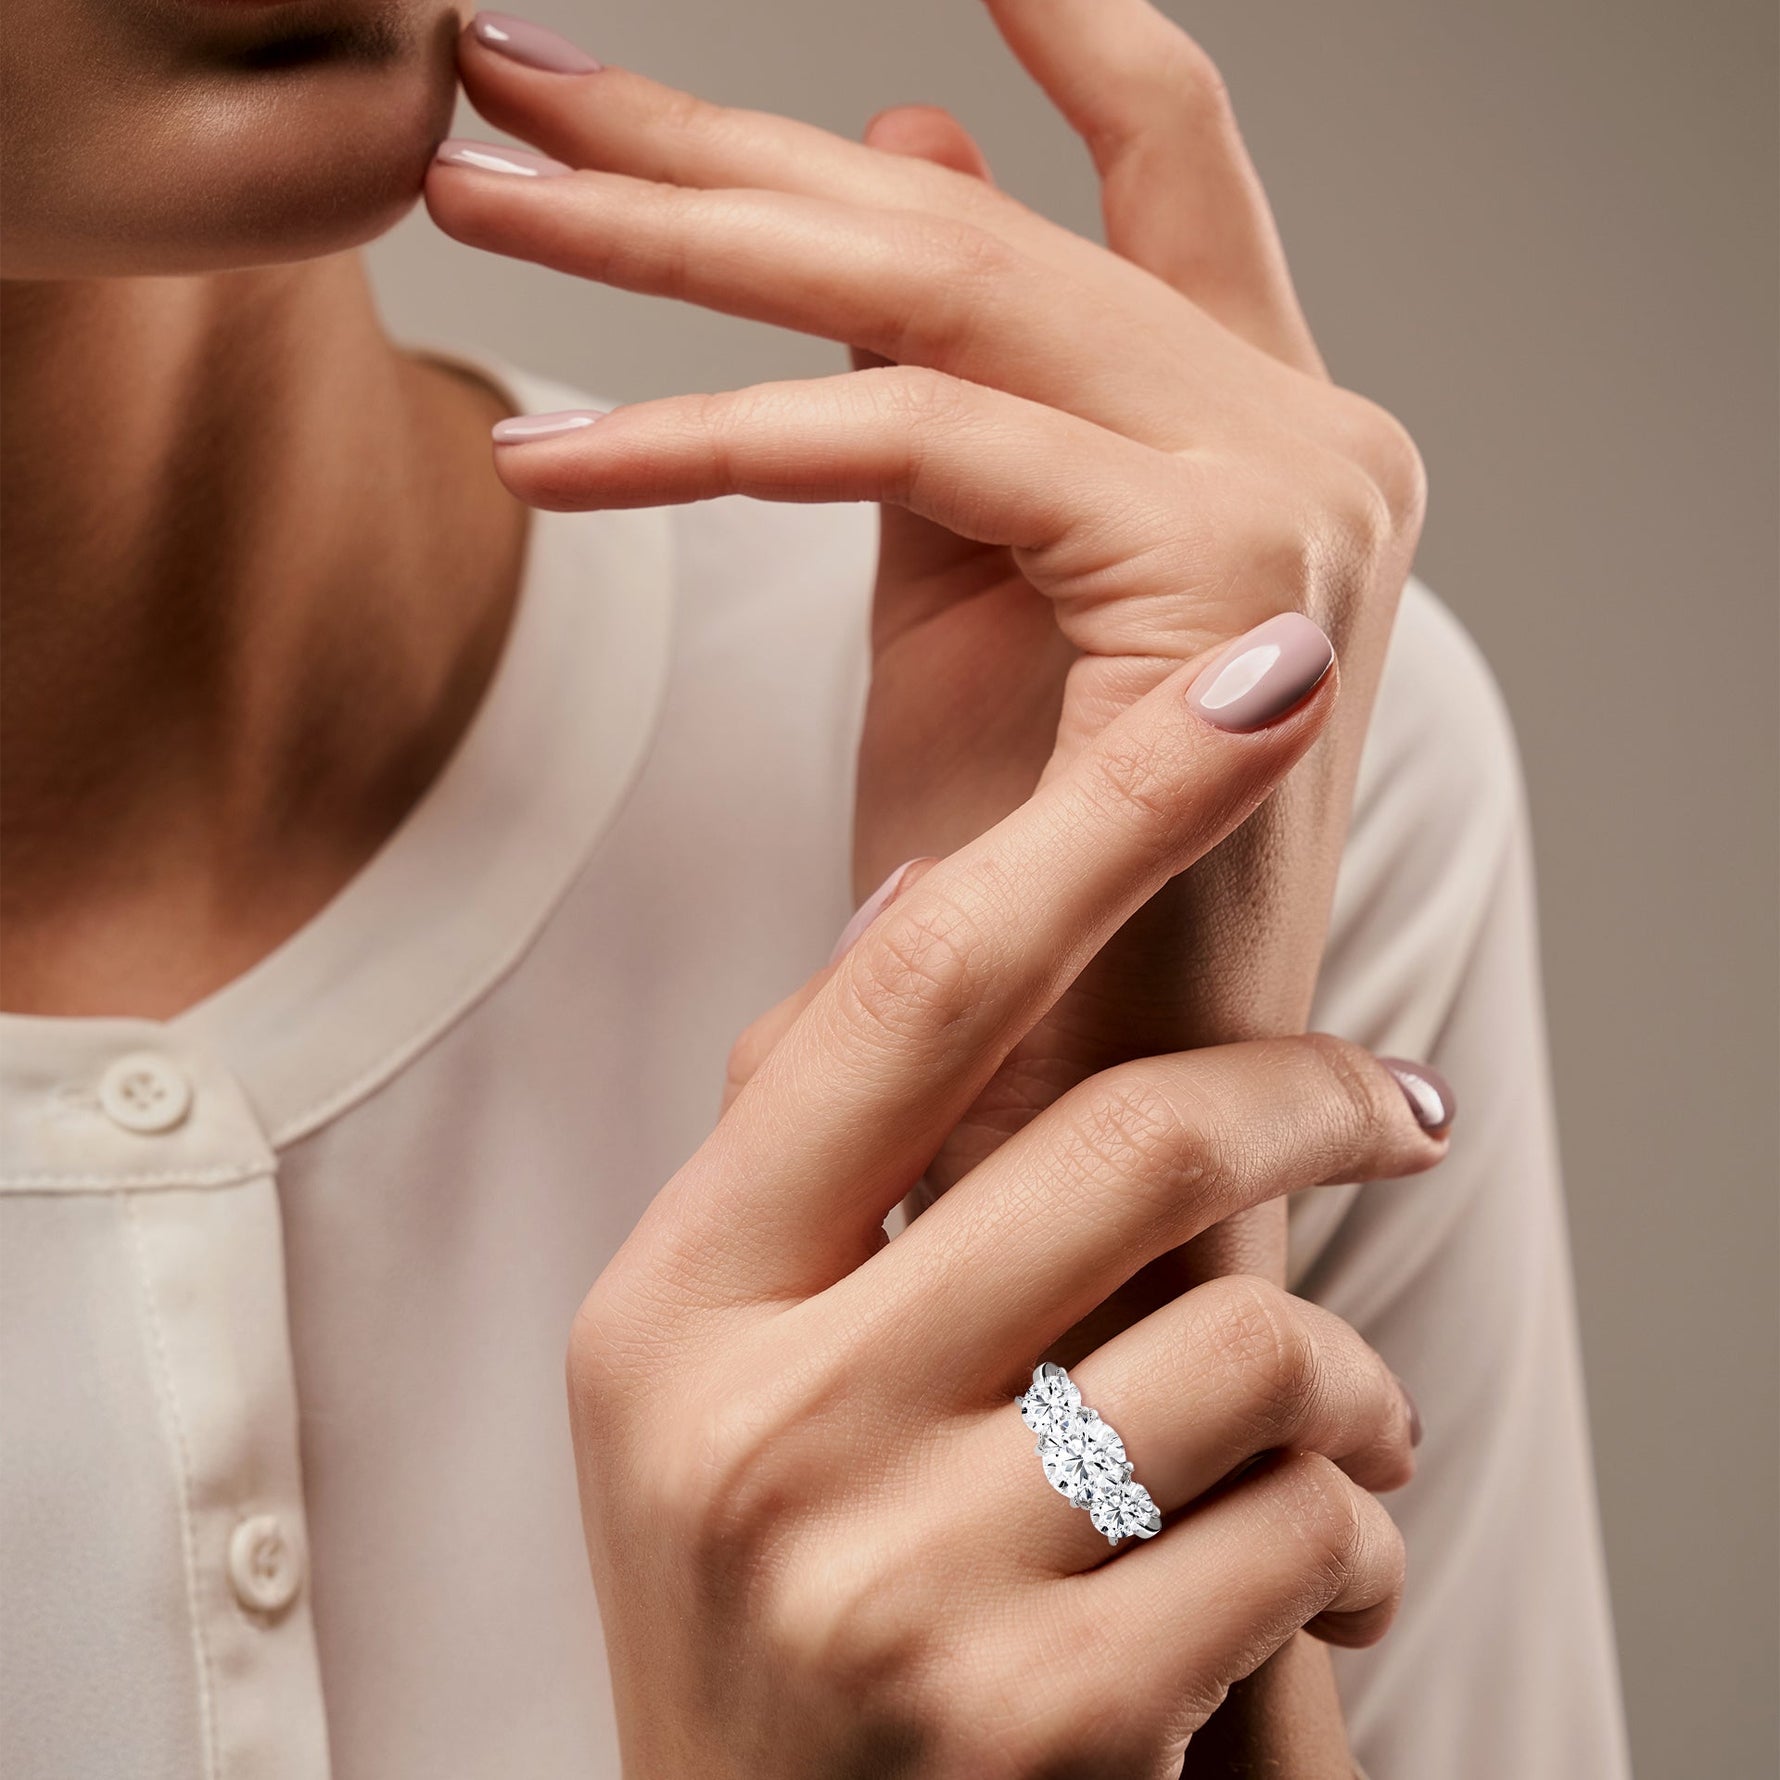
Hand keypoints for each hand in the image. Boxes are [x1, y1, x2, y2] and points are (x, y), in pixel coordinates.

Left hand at [426, 0, 1425, 1219]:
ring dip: (675, 240)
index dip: (1074, 39)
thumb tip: (908, 152)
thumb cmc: (1034, 900)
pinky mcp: (1220, 564)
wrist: (1116, 1130)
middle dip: (721, 142)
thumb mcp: (973, 609)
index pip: (1159, 169)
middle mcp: (1310, 433)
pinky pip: (926, 440)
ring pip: (942, 290)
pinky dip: (725, 439)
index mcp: (1264, 436)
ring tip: (480, 196)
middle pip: (981, 217)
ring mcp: (1288, 488)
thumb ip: (951, 383)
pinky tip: (562, 458)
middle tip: (509, 72)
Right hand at [558, 657, 1441, 1774]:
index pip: (914, 987)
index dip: (1104, 811)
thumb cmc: (772, 1594)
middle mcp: (762, 1424)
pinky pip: (1305, 1535)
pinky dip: (1354, 1538)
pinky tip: (1302, 1583)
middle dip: (1316, 1096)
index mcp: (678, 1297)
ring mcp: (895, 1585)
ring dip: (1349, 1376)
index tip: (1256, 690)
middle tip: (1401, 1102)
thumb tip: (931, 894)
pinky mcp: (1040, 1731)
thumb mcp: (719, 1368)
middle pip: (1128, 1143)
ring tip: (1336, 1429)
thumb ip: (812, 1152)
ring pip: (1255, 1349)